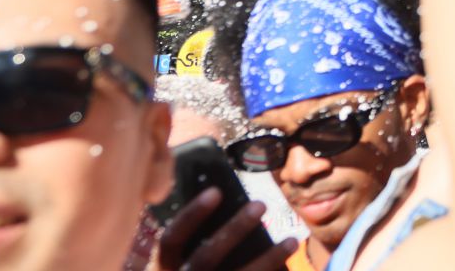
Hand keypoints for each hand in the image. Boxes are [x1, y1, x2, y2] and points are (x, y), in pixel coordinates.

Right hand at [154, 189, 295, 270]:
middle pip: (205, 257)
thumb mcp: (179, 262)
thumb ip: (195, 240)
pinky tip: (288, 269)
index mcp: (162, 268)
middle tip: (260, 204)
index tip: (216, 191)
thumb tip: (227, 200)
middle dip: (233, 230)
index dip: (191, 215)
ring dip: (267, 259)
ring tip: (292, 241)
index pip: (171, 239)